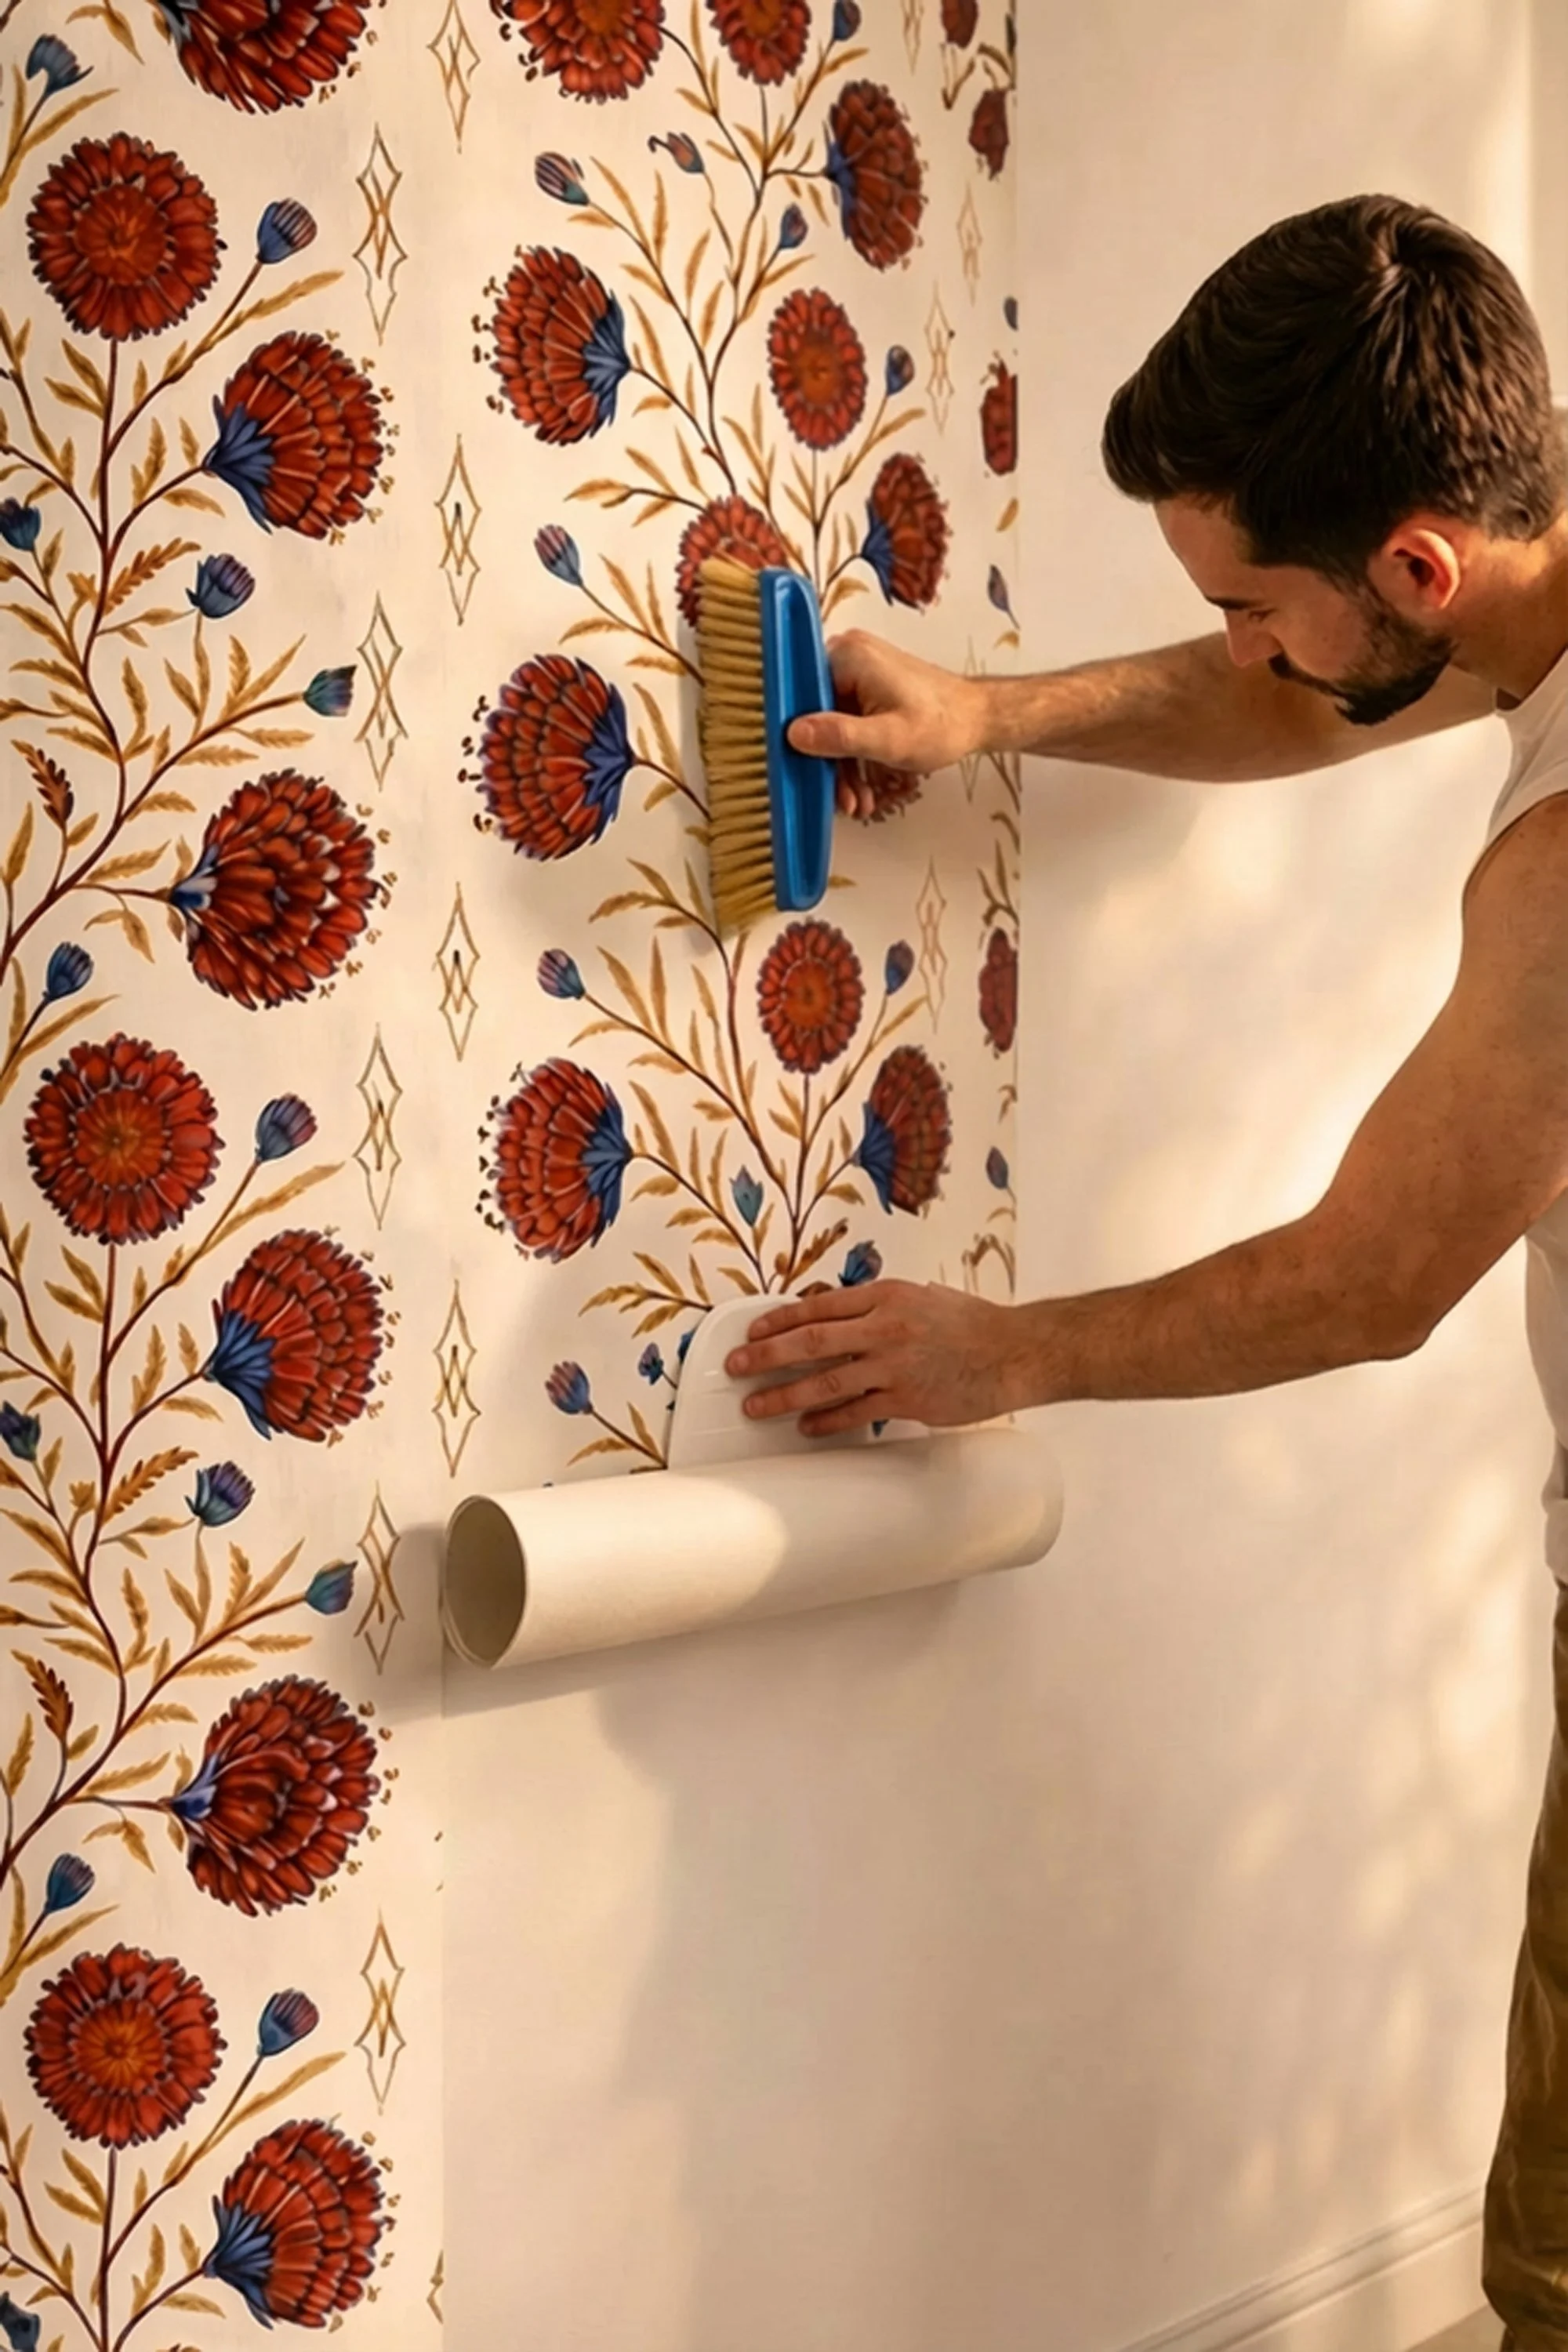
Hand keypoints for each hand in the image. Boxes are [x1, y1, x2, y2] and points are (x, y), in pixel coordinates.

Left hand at [725, 1279, 1026, 1435]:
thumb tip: (835, 1315)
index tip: (752, 1330)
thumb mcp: (921, 1296)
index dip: (778, 1319)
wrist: (1015, 1351)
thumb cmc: (972, 1323)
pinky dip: (827, 1421)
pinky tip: (807, 1427)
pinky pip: (856, 1412)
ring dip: (784, 1395)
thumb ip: (877, 1306)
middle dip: (765, 1355)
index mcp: (886, 1296)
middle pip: (809, 1342)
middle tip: (736, 1366)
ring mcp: (893, 1366)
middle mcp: (884, 1328)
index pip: (817, 1306)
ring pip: (825, 1382)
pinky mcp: (907, 1400)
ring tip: (756, 1406)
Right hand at [787, 632, 987, 818]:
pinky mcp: (869, 687)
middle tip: (842, 800)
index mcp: (848, 657)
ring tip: (859, 803)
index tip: (804, 772)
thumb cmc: (941, 724)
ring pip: (833, 724)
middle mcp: (848, 656)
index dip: (799, 738)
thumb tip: (794, 734)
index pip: (802, 696)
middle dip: (828, 763)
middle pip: (817, 714)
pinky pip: (848, 722)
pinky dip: (855, 755)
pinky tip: (864, 789)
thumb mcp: (887, 738)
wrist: (978, 719)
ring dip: (843, 767)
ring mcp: (859, 671)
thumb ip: (840, 736)